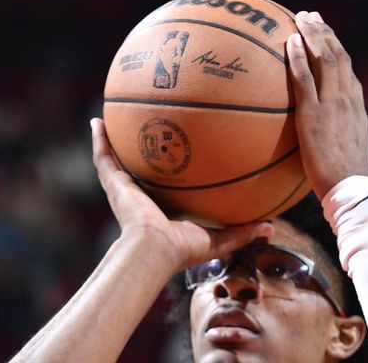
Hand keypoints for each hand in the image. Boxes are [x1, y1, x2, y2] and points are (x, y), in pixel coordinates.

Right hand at [90, 118, 271, 268]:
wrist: (154, 250)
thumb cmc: (181, 249)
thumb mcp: (218, 238)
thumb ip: (242, 231)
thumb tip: (271, 226)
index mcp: (161, 207)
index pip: (163, 185)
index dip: (167, 170)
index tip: (174, 153)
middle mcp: (140, 195)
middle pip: (137, 167)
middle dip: (138, 150)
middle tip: (142, 128)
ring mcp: (124, 188)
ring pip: (115, 159)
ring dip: (112, 140)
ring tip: (109, 118)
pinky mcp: (114, 183)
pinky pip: (103, 157)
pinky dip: (98, 139)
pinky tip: (96, 121)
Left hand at [286, 11, 367, 199]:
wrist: (350, 189)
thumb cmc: (344, 177)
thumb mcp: (345, 148)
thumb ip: (335, 132)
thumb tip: (320, 131)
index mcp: (356, 105)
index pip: (347, 69)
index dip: (335, 47)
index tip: (324, 32)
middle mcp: (348, 99)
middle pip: (338, 56)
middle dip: (323, 32)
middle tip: (309, 15)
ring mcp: (333, 104)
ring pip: (326, 60)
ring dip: (312, 35)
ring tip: (299, 18)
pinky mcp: (316, 114)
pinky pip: (305, 79)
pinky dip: (298, 57)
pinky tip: (289, 42)